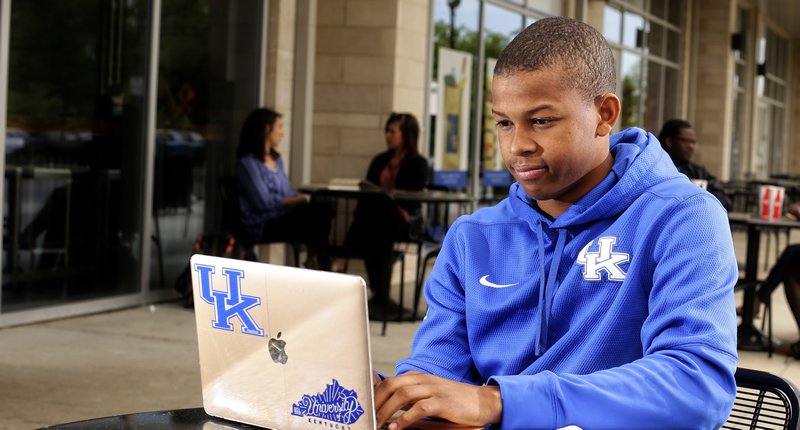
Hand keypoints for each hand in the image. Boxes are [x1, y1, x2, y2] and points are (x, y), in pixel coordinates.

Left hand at [373, 371, 501, 429]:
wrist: (481, 402)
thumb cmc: (455, 401)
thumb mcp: (430, 394)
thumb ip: (412, 397)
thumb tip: (390, 407)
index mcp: (419, 377)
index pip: (390, 381)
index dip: (375, 395)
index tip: (367, 409)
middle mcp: (424, 379)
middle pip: (392, 385)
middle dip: (377, 402)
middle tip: (369, 417)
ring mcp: (433, 389)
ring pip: (402, 395)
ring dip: (387, 411)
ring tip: (379, 424)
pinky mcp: (442, 402)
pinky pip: (419, 408)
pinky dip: (404, 418)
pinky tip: (396, 428)